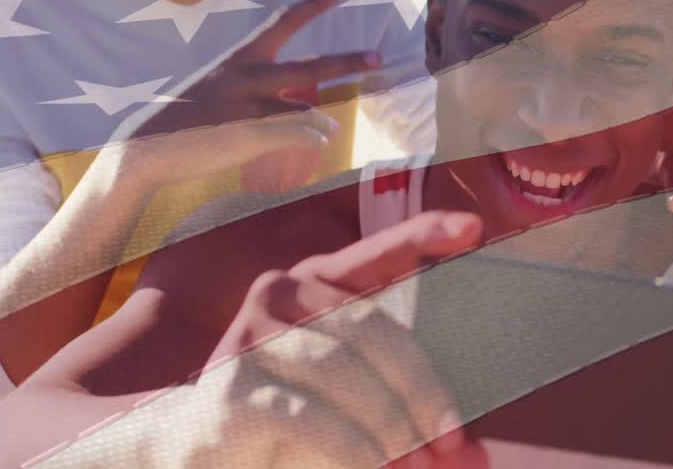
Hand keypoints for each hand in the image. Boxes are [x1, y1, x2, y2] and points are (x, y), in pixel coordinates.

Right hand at [118, 0, 381, 192]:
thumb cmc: (184, 119)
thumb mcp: (217, 91)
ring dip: (325, 117)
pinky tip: (322, 140)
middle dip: (346, 61)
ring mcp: (249, 107)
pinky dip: (312, 136)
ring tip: (336, 123)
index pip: (281, 22)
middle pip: (309, 67)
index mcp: (238, 60)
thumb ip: (255, 90)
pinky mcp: (248, 135)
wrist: (146, 147)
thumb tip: (299, 102)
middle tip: (376, 57)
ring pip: (306, 107)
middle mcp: (246, 77)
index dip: (312, 5)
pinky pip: (294, 134)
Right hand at [205, 211, 489, 467]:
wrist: (198, 449)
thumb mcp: (360, 412)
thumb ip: (414, 423)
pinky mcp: (232, 382)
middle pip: (374, 328)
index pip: (380, 250)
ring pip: (344, 372)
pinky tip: (366, 465)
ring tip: (410, 462)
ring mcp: (251, 331)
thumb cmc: (292, 419)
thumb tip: (474, 456)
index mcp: (322, 281)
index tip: (473, 227)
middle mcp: (283, 290)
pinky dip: (350, 450)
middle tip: (449, 438)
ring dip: (388, 427)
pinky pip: (310, 415)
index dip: (425, 233)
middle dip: (421, 390)